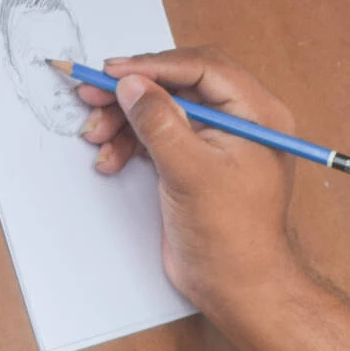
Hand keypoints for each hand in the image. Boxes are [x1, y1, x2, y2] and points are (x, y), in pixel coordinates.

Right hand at [74, 47, 301, 321]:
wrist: (236, 285)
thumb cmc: (230, 233)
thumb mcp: (190, 171)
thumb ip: (160, 122)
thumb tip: (131, 84)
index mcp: (257, 114)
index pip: (203, 67)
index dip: (155, 65)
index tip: (114, 72)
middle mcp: (240, 120)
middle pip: (179, 84)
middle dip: (133, 91)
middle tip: (92, 94)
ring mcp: (216, 141)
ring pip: (163, 109)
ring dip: (124, 119)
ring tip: (94, 135)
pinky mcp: (195, 161)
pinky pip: (158, 135)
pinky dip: (130, 142)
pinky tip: (109, 158)